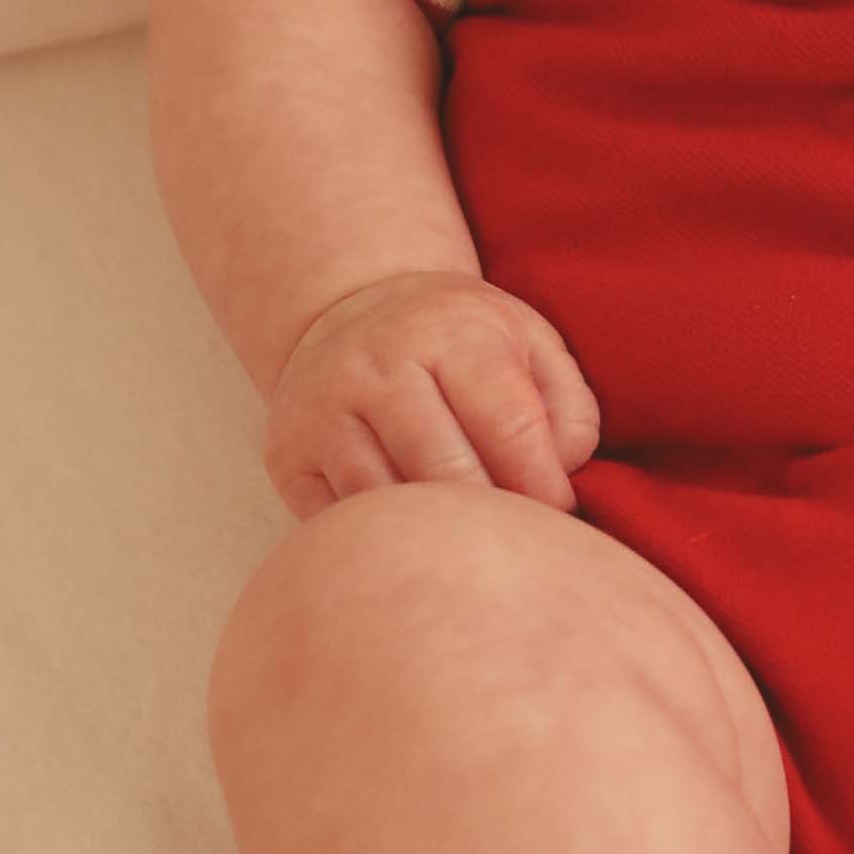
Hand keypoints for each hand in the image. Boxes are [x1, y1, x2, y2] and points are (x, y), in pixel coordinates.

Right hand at [266, 268, 599, 517]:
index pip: (510, 427)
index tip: (559, 513)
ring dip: (436, 535)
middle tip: (513, 538)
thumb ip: (566, 406)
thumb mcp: (527, 342)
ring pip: (389, 506)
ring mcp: (321, 411)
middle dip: (494, 517)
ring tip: (467, 543)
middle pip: (448, 474)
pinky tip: (410, 535)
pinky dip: (381, 539)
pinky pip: (341, 523)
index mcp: (449, 332)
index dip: (545, 486)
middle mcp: (376, 365)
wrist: (348, 310)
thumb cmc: (459, 342)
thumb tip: (562, 474)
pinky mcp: (286, 455)